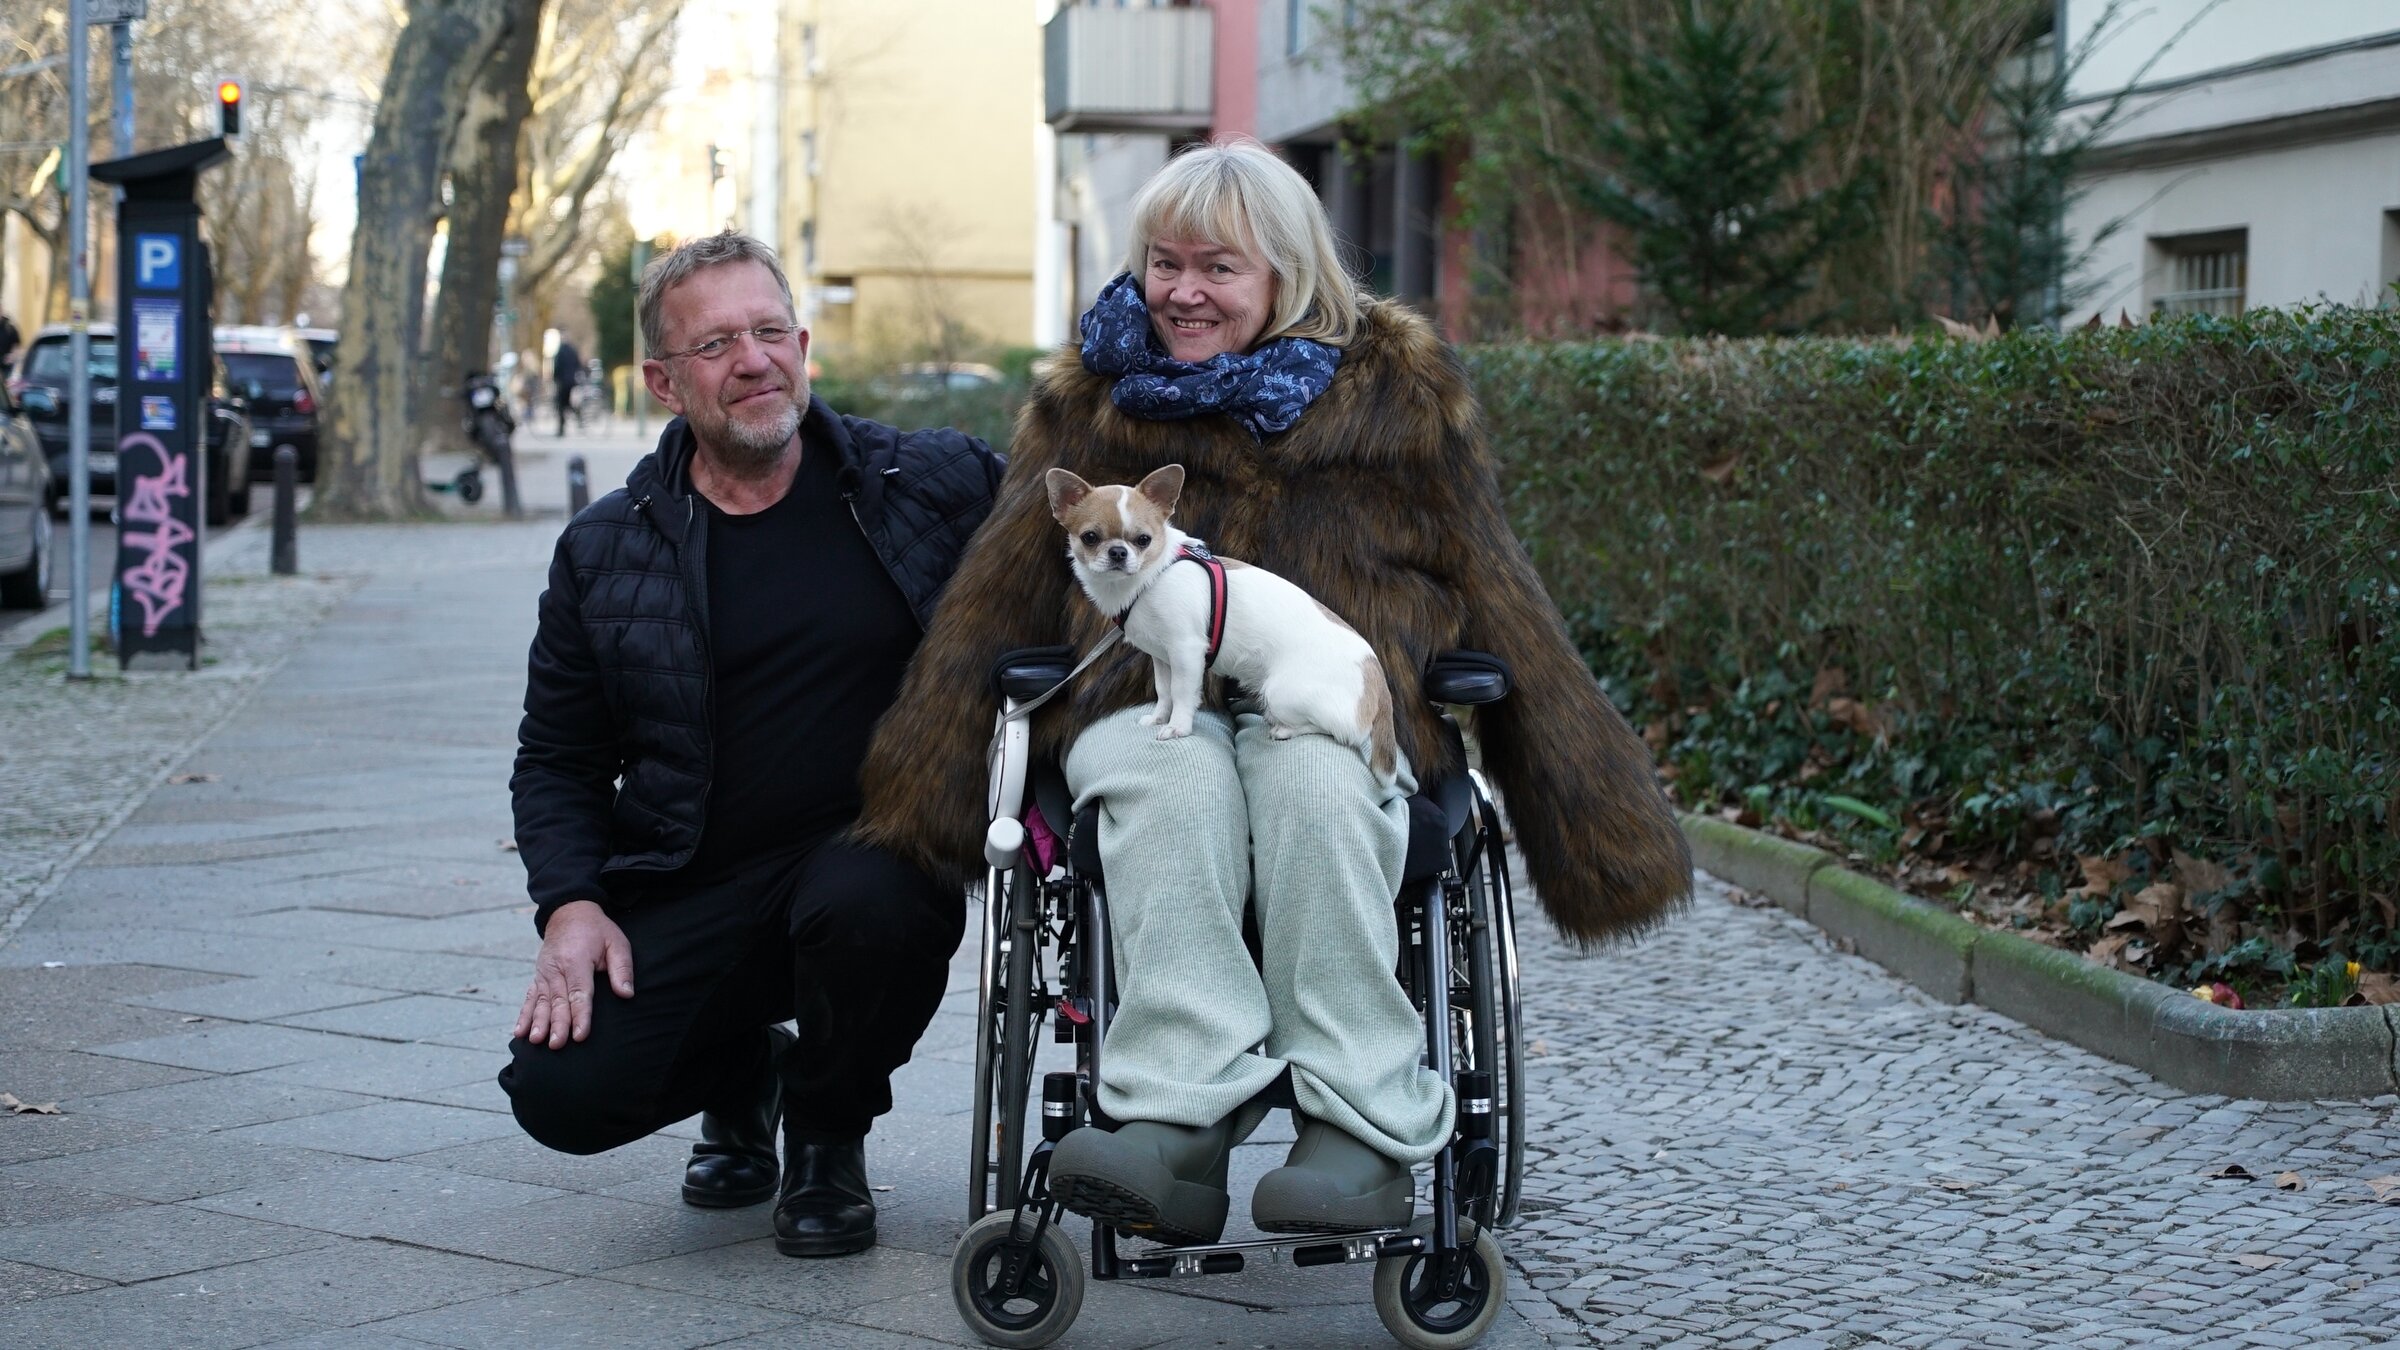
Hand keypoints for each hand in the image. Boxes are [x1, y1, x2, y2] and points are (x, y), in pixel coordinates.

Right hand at [513, 900, 633, 1049]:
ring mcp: (544, 973)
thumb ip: (622, 968)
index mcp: (577, 960)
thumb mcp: (616, 942)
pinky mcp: (538, 976)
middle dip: (557, 1024)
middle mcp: (556, 968)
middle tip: (557, 1045)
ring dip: (537, 1022)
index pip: (579, 992)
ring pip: (541, 1001)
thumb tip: (627, 994)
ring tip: (535, 1041)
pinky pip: (530, 998)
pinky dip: (524, 1015)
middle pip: (557, 1001)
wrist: (569, 913)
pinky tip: (519, 1032)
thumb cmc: (597, 931)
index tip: (580, 1035)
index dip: (580, 1015)